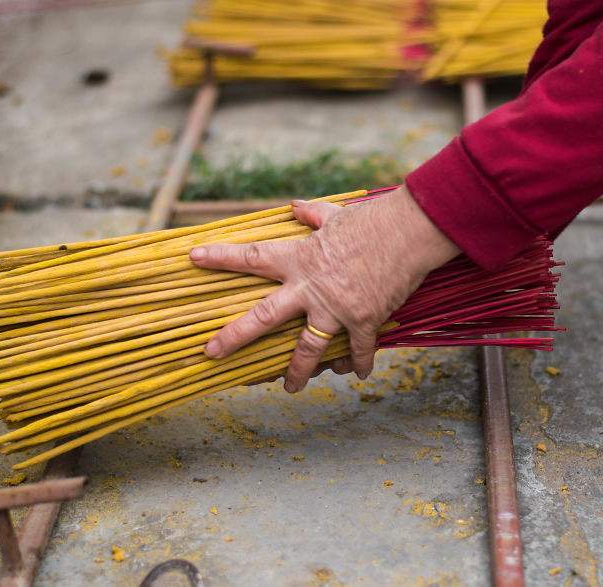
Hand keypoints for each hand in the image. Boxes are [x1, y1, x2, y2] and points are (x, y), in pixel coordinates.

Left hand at [189, 186, 459, 392]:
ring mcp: (336, 308)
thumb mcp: (336, 214)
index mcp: (300, 258)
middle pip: (264, 316)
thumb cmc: (372, 219)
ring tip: (290, 388)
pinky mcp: (363, 321)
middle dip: (235, 336)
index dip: (221, 257)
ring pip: (307, 349)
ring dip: (297, 372)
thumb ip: (312, 215)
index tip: (193, 258)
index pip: (252, 257)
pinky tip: (355, 375)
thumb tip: (295, 208)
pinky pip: (356, 350)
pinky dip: (357, 364)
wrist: (409, 232)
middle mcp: (311, 287)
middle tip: (213, 352)